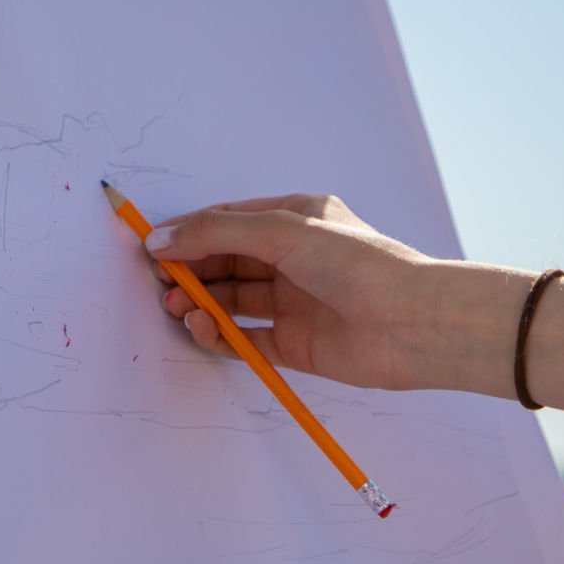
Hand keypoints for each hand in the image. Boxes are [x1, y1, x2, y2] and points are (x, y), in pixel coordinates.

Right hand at [144, 194, 530, 393]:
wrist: (414, 324)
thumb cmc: (359, 265)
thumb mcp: (282, 231)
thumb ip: (217, 233)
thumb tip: (161, 237)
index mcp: (296, 219)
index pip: (228, 221)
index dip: (187, 231)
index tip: (149, 244)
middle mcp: (294, 258)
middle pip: (225, 262)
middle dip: (188, 269)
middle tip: (156, 280)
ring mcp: (295, 302)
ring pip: (231, 300)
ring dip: (198, 302)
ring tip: (175, 306)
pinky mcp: (296, 344)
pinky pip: (245, 339)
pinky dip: (218, 336)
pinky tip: (201, 328)